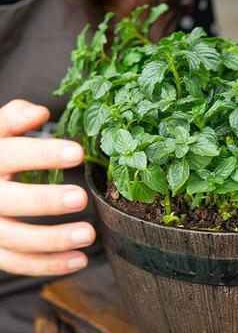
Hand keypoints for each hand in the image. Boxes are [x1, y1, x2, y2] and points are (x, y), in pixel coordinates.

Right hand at [0, 100, 94, 275]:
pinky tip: (79, 260)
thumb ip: (14, 117)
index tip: (77, 153)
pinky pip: (18, 262)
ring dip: (53, 239)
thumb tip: (39, 113)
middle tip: (81, 198)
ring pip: (14, 237)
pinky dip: (48, 264)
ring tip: (88, 234)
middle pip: (10, 200)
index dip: (43, 154)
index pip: (11, 154)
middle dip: (45, 201)